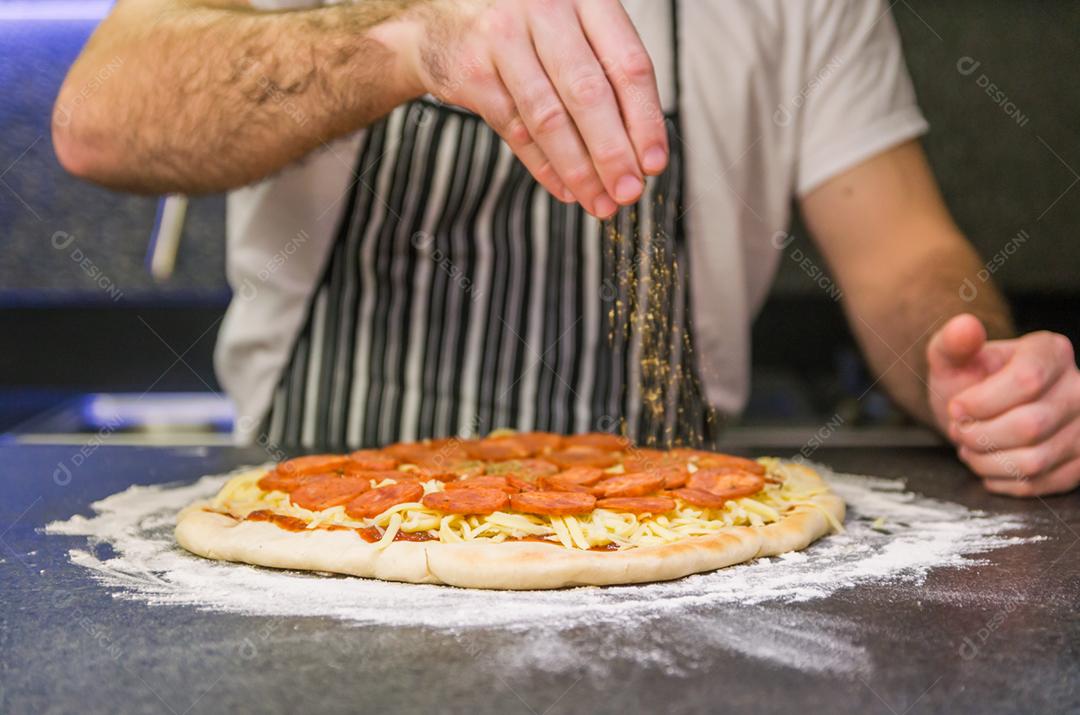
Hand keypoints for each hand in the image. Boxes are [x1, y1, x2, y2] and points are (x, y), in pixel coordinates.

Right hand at [377, 0, 667, 217]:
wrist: (446, 19)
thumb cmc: (528, 31)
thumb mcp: (574, 32)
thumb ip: (607, 75)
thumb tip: (641, 152)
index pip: (628, 65)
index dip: (646, 120)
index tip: (655, 162)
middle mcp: (545, 9)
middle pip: (589, 93)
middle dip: (613, 153)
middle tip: (629, 192)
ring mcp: (504, 38)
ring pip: (550, 117)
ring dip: (579, 169)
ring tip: (600, 201)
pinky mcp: (473, 70)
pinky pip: (515, 130)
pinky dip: (544, 167)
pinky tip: (567, 189)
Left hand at [927, 314, 1079, 496]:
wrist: (978, 410)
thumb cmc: (967, 381)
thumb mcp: (952, 358)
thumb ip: (953, 342)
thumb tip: (965, 326)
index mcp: (1050, 352)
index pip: (1027, 381)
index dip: (982, 403)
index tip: (956, 408)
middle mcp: (1078, 388)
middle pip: (1030, 425)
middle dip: (980, 435)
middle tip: (959, 431)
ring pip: (1035, 460)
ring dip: (987, 461)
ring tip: (969, 447)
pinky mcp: (1079, 463)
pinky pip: (1040, 484)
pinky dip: (1002, 480)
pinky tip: (986, 464)